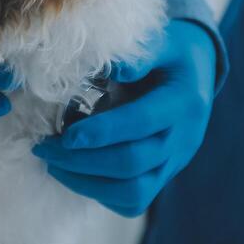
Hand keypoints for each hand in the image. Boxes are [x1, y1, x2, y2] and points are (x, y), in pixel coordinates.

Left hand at [32, 20, 215, 216]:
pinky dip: (101, 192)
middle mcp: (184, 139)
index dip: (102, 132)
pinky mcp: (164, 177)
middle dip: (83, 160)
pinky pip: (134, 201)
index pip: (142, 122)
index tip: (65, 135)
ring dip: (87, 182)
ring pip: (134, 192)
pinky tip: (76, 172)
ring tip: (54, 164)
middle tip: (45, 149)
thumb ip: (136, 55)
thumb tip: (110, 69)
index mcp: (184, 101)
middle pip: (134, 163)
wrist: (197, 75)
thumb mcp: (160, 42)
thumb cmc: (169, 56)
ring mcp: (176, 163)